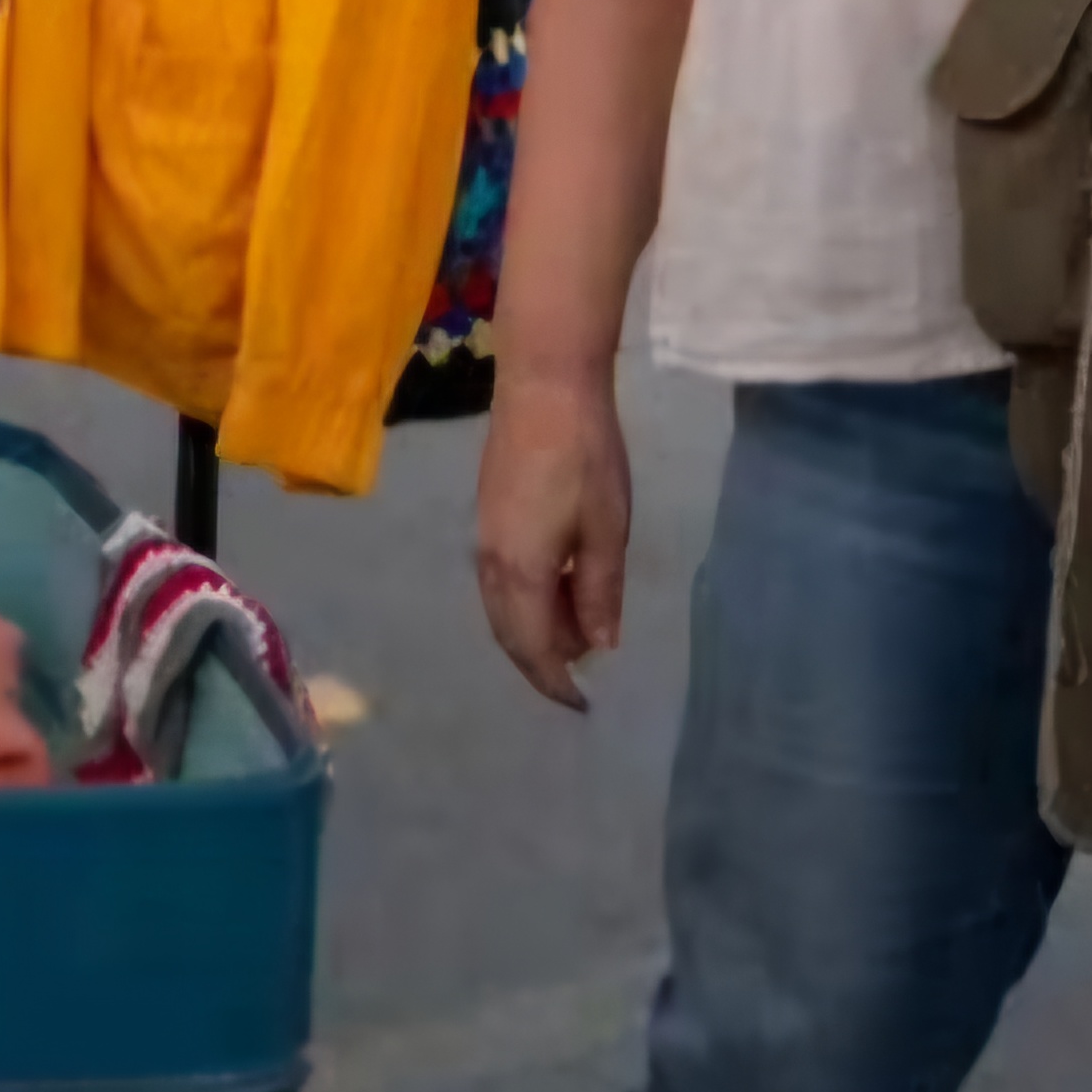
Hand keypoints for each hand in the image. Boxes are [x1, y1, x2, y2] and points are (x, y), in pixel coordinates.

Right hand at [473, 365, 631, 710]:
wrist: (544, 387)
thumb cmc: (584, 458)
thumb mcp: (606, 529)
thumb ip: (600, 592)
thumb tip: (599, 646)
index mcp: (522, 572)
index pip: (534, 648)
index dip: (556, 682)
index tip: (582, 704)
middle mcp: (492, 564)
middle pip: (510, 634)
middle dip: (542, 662)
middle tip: (582, 674)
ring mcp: (484, 539)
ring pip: (502, 608)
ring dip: (534, 631)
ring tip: (578, 632)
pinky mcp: (487, 518)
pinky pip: (500, 583)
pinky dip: (525, 603)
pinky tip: (558, 589)